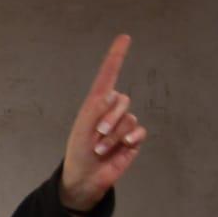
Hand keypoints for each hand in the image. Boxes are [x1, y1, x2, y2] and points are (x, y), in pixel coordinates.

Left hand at [59, 35, 143, 212]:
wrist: (86, 178)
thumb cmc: (78, 152)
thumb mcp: (82, 130)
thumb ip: (95, 111)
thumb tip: (111, 94)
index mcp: (95, 104)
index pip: (108, 76)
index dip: (116, 57)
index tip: (124, 38)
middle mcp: (111, 111)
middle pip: (122, 100)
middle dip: (110, 119)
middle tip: (97, 136)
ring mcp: (123, 124)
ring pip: (129, 119)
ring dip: (114, 135)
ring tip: (102, 148)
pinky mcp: (133, 138)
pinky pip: (139, 131)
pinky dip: (129, 139)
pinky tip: (122, 148)